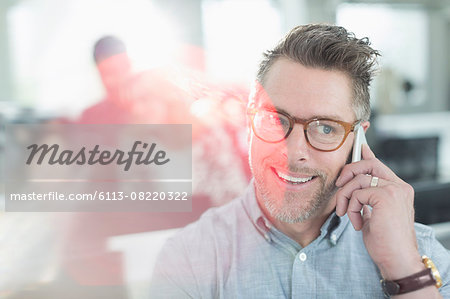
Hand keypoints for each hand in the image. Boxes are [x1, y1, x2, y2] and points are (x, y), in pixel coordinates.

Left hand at [335, 144, 423, 278]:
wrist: (397, 260)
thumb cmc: (385, 242)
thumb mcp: (372, 215)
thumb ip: (366, 198)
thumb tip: (353, 186)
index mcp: (398, 190)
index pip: (379, 165)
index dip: (366, 154)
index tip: (358, 145)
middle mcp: (399, 186)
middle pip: (369, 164)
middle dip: (348, 171)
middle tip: (339, 185)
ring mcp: (394, 190)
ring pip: (358, 179)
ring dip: (345, 196)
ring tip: (347, 214)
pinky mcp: (386, 196)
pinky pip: (357, 193)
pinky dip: (352, 208)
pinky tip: (356, 223)